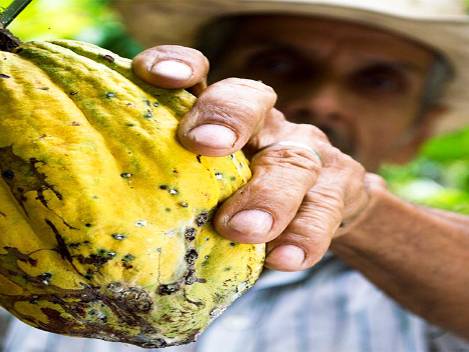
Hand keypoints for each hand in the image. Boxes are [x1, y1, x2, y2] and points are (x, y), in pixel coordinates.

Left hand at [133, 45, 378, 271]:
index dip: (181, 66)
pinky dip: (306, 234)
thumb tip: (114, 213)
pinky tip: (286, 258)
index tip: (159, 77)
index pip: (202, 76)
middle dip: (228, 117)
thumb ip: (181, 182)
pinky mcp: (340, 187)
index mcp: (227, 117)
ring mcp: (306, 152)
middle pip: (253, 101)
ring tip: (243, 228)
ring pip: (293, 161)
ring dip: (269, 195)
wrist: (323, 204)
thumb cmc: (249, 191)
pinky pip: (326, 209)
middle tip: (203, 144)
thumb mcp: (213, 180)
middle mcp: (267, 124)